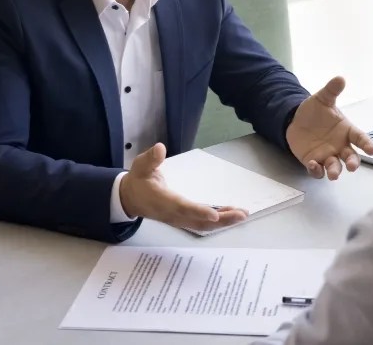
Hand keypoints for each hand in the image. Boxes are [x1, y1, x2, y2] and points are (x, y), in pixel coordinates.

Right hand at [119, 143, 248, 230]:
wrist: (131, 198)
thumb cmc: (138, 180)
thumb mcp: (140, 166)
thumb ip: (150, 159)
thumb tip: (160, 148)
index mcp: (162, 200)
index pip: (182, 207)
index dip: (198, 211)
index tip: (215, 215)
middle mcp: (172, 213)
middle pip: (198, 221)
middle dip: (221, 220)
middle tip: (241, 214)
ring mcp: (178, 219)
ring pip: (202, 225)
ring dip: (223, 222)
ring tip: (242, 214)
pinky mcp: (183, 220)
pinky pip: (202, 224)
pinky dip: (217, 221)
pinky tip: (231, 214)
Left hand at [286, 76, 372, 179]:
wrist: (295, 120)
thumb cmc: (314, 111)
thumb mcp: (322, 99)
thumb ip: (331, 90)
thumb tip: (340, 78)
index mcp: (346, 131)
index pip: (360, 138)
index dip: (367, 144)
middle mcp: (340, 146)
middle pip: (351, 157)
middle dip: (353, 163)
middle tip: (352, 167)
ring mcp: (327, 155)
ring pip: (335, 167)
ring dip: (335, 171)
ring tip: (333, 175)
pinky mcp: (314, 162)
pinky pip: (317, 170)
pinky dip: (316, 170)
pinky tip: (313, 164)